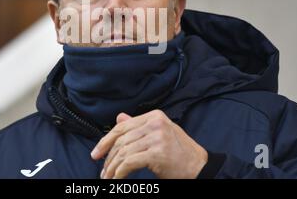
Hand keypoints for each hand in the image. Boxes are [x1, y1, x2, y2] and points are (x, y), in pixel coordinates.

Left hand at [90, 110, 207, 178]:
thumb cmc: (179, 152)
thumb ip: (139, 126)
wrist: (199, 166)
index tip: (96, 153)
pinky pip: (130, 163)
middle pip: (121, 139)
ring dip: (113, 167)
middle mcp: (155, 123)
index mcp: (154, 116)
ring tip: (108, 178)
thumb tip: (119, 118)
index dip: (106, 140)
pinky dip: (120, 173)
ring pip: (124, 152)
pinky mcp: (157, 153)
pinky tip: (117, 180)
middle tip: (103, 171)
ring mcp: (157, 137)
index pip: (123, 127)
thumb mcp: (159, 134)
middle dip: (108, 157)